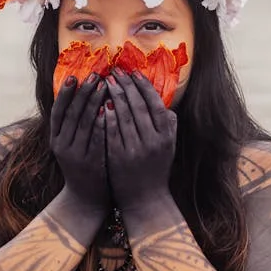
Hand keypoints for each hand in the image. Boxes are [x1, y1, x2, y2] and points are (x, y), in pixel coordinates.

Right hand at [50, 74, 108, 209]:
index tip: (74, 76)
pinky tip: (110, 110)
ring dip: (94, 103)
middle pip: (72, 114)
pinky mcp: (91, 164)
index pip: (58, 111)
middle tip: (94, 75)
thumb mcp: (72, 144)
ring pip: (84, 124)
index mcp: (56, 139)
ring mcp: (76, 155)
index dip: (66, 93)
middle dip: (83, 92)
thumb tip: (82, 94)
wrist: (85, 199)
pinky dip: (102, 124)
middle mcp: (62, 146)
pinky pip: (97, 140)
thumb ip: (75, 123)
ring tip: (104, 86)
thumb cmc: (82, 165)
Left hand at [104, 67, 177, 210]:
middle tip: (116, 71)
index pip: (154, 103)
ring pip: (123, 116)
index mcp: (166, 136)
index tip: (134, 73)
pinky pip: (111, 132)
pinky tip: (101, 103)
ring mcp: (135, 150)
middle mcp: (152, 141)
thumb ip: (169, 124)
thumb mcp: (169, 146)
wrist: (145, 200)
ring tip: (106, 81)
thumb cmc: (157, 169)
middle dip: (126, 85)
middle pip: (137, 106)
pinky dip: (107, 116)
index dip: (143, 86)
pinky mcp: (118, 158)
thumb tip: (162, 101)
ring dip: (114, 96)